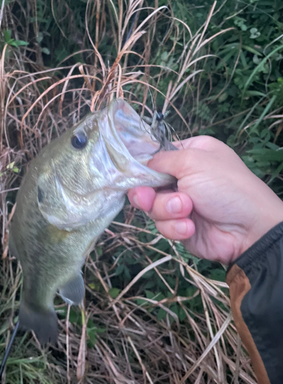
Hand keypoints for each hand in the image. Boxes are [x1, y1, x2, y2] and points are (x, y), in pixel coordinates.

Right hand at [128, 136, 282, 263]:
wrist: (249, 229)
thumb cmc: (225, 186)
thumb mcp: (192, 160)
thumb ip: (160, 160)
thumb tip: (140, 167)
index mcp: (188, 154)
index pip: (154, 157)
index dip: (142, 167)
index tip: (134, 176)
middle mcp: (183, 177)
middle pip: (147, 184)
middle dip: (149, 194)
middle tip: (148, 199)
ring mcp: (181, 203)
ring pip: (152, 207)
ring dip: (167, 210)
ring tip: (187, 210)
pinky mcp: (180, 226)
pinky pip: (163, 226)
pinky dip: (175, 227)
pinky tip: (191, 227)